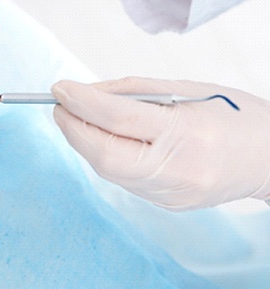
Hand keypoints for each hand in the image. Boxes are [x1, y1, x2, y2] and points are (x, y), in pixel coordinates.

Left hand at [51, 77, 269, 209]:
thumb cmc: (233, 114)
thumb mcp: (186, 88)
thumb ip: (133, 90)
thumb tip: (87, 93)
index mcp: (189, 133)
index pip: (119, 117)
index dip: (82, 102)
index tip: (59, 88)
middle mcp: (179, 170)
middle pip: (105, 155)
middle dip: (73, 128)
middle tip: (60, 105)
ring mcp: (173, 194)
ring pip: (109, 170)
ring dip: (85, 141)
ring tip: (77, 117)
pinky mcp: (167, 204)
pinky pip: (123, 178)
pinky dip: (104, 155)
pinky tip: (102, 137)